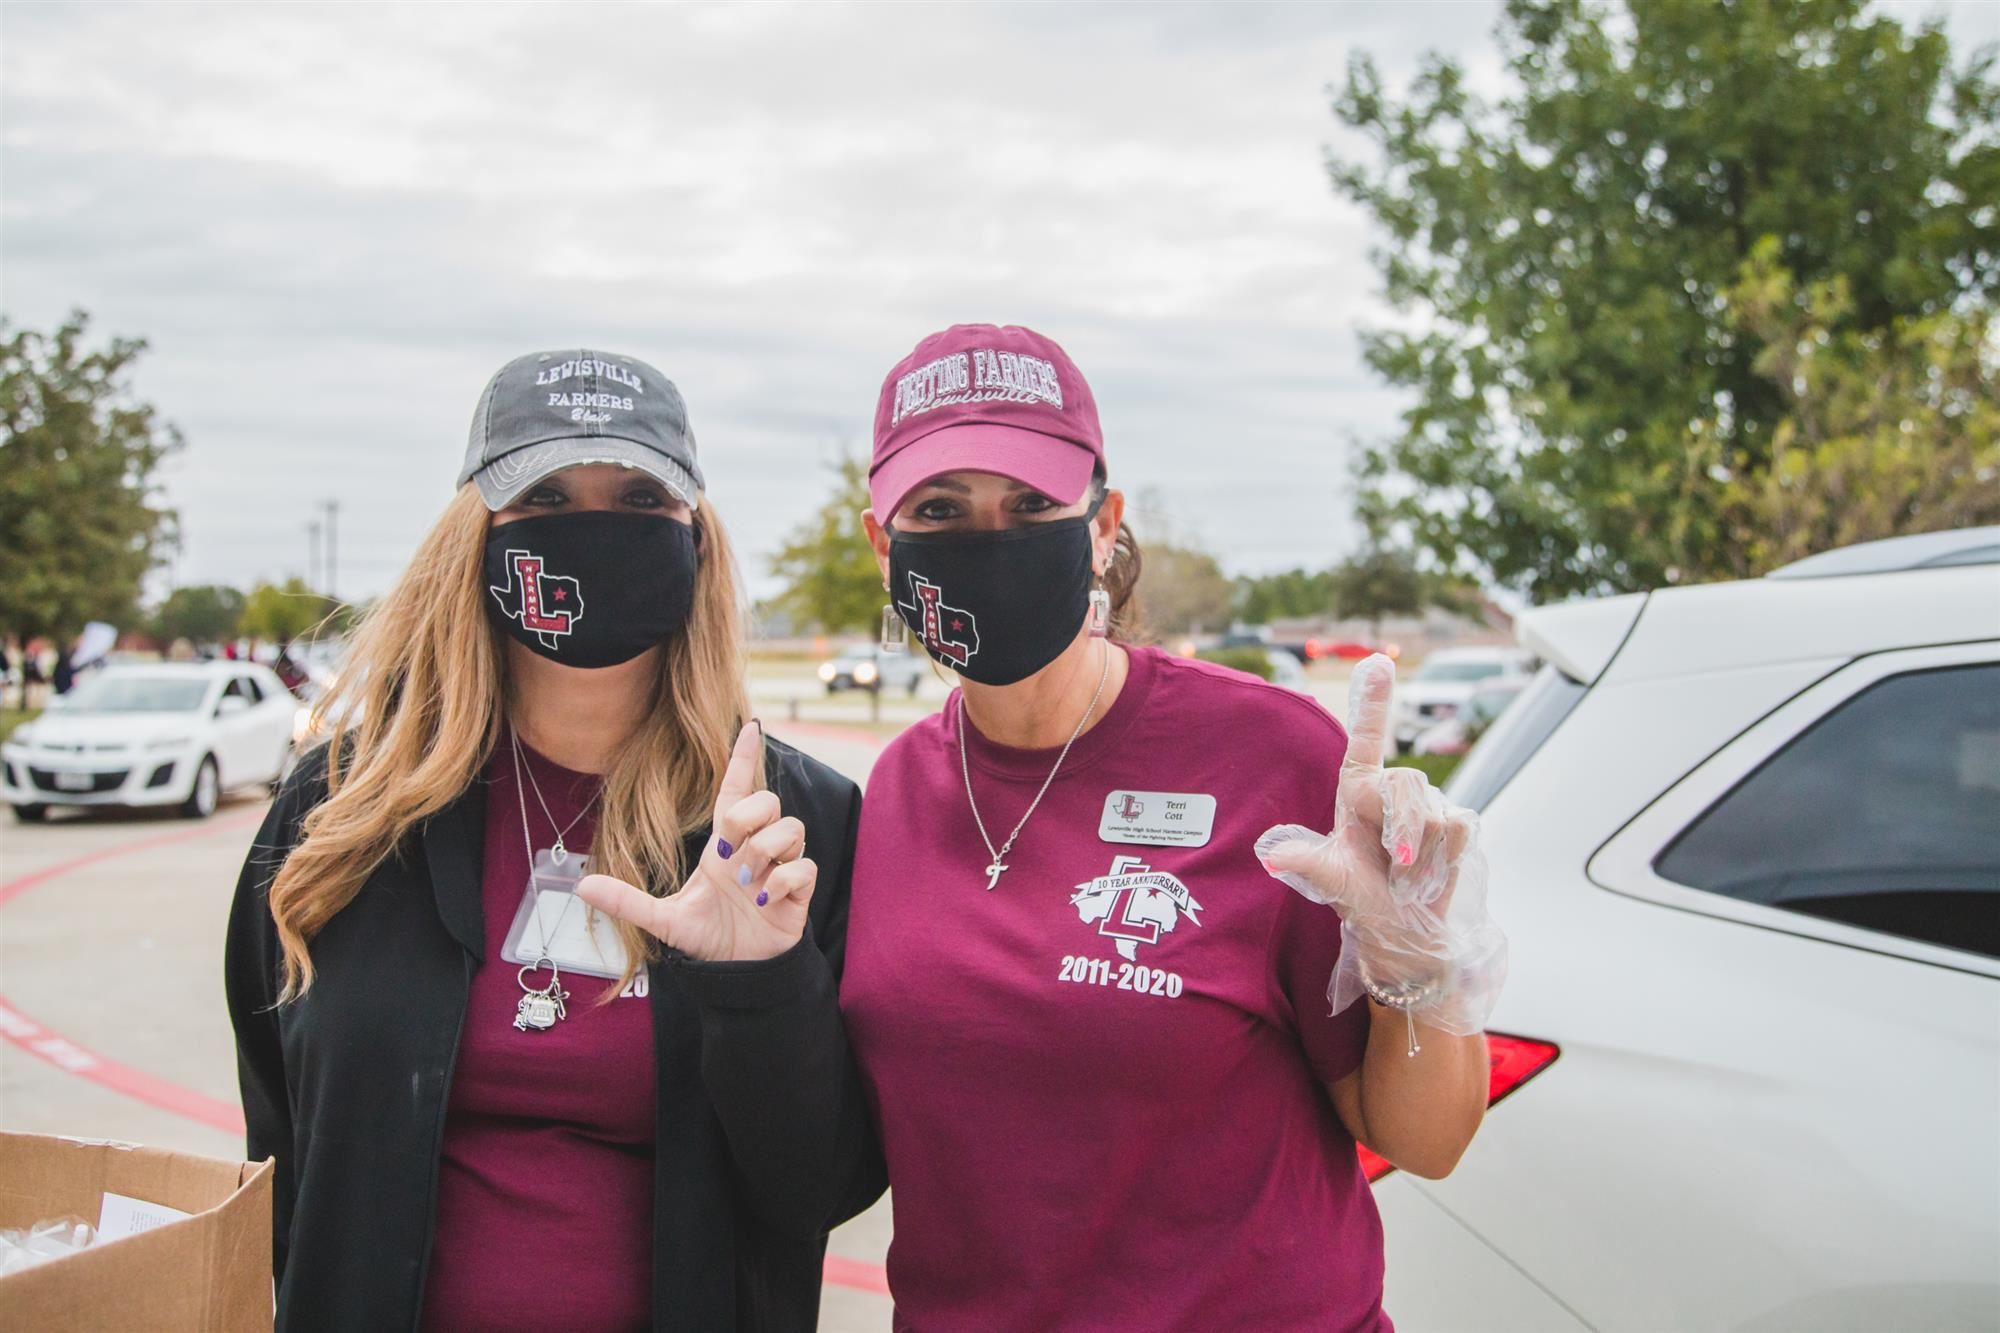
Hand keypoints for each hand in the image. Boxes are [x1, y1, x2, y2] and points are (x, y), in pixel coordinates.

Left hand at [577, 722, 815, 962]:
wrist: (735, 974)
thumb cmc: (707, 938)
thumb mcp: (662, 919)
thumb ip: (627, 901)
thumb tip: (582, 886)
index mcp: (726, 846)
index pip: (737, 790)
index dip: (743, 759)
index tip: (750, 727)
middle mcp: (755, 850)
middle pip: (768, 801)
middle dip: (748, 820)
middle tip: (728, 857)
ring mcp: (780, 867)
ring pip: (791, 828)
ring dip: (765, 852)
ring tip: (746, 886)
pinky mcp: (799, 891)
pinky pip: (804, 866)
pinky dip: (784, 880)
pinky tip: (764, 901)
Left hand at [1256, 655, 1505, 1032]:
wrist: (1402, 936)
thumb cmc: (1360, 902)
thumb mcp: (1330, 882)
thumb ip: (1305, 862)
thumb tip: (1271, 855)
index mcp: (1357, 794)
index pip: (1367, 742)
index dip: (1374, 703)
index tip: (1379, 660)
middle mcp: (1392, 793)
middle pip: (1407, 785)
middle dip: (1400, 829)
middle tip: (1392, 864)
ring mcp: (1427, 808)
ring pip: (1433, 812)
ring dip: (1418, 854)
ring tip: (1404, 877)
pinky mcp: (1458, 827)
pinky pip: (1456, 830)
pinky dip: (1441, 860)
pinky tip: (1429, 877)